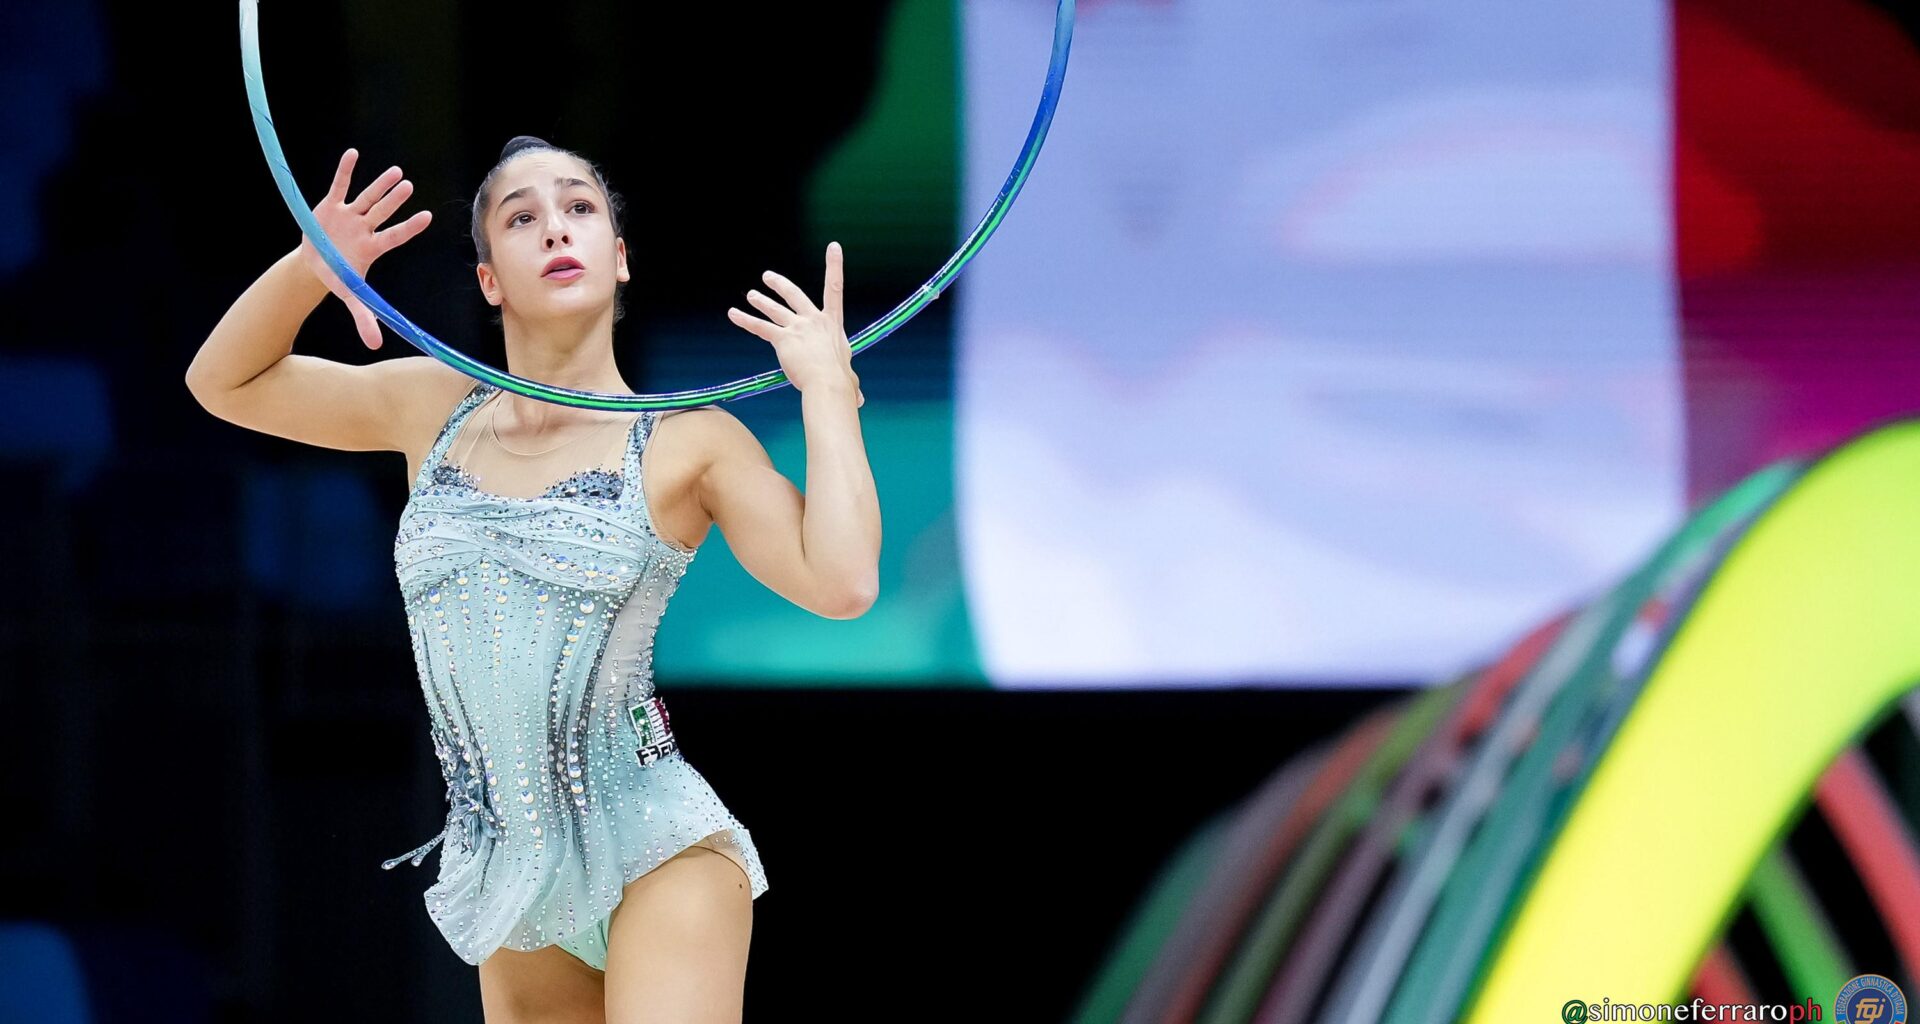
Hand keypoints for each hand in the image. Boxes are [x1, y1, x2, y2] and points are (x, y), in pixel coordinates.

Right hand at [294, 148, 432, 349]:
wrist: (314, 265)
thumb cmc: (337, 277)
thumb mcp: (351, 297)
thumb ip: (364, 318)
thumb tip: (376, 345)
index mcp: (372, 247)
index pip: (395, 236)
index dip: (410, 228)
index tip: (428, 217)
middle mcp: (364, 228)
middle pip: (382, 212)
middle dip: (394, 200)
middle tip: (408, 186)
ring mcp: (349, 215)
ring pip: (367, 197)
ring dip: (379, 185)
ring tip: (396, 172)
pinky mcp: (331, 206)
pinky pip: (339, 186)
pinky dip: (345, 171)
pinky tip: (353, 154)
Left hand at [727, 241, 863, 406]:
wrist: (828, 383)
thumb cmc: (841, 383)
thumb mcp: (850, 379)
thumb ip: (851, 384)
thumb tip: (859, 400)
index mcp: (833, 325)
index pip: (835, 288)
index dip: (834, 265)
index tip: (833, 246)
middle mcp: (814, 320)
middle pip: (795, 295)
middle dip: (780, 284)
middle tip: (768, 277)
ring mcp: (797, 327)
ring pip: (774, 310)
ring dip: (761, 301)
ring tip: (751, 295)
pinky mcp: (782, 339)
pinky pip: (760, 327)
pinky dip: (745, 320)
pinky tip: (734, 314)